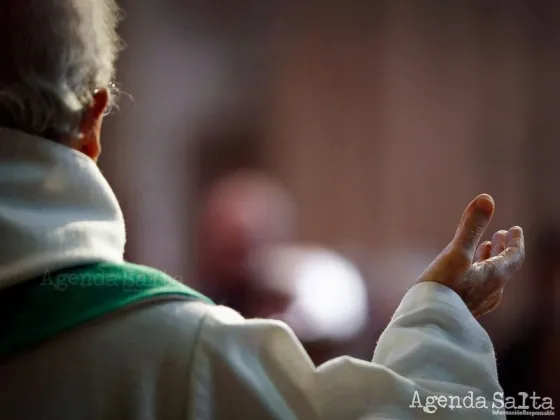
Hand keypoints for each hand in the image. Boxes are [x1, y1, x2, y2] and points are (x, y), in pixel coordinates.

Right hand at [417, 194, 524, 317]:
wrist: (427, 324)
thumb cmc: (442, 288)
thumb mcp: (456, 253)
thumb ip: (471, 226)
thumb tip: (487, 198)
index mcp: (494, 277)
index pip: (515, 257)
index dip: (516, 242)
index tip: (514, 229)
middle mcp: (491, 291)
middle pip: (504, 267)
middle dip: (502, 249)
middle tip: (500, 235)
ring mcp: (478, 303)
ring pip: (490, 278)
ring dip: (489, 260)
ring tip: (484, 249)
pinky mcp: (464, 309)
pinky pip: (478, 287)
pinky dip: (477, 273)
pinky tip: (464, 274)